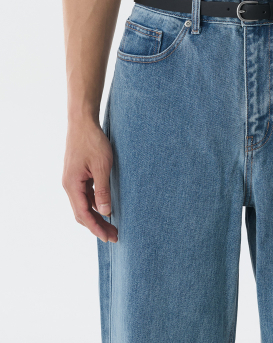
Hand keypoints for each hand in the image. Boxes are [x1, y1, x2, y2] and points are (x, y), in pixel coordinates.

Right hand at [62, 120, 117, 242]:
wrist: (82, 122)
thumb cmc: (92, 142)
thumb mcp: (102, 166)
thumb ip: (103, 191)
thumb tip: (106, 212)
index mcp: (72, 185)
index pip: (83, 214)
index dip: (96, 228)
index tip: (108, 237)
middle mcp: (69, 185)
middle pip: (82, 213)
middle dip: (97, 226)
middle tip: (114, 235)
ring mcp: (72, 180)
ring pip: (83, 205)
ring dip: (97, 216)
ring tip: (112, 225)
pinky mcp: (77, 175)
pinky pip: (85, 195)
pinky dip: (95, 204)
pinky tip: (106, 207)